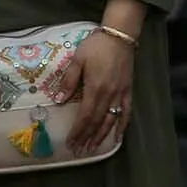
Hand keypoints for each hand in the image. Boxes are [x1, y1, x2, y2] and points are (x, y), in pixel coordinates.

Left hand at [48, 30, 134, 155]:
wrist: (120, 35)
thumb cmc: (96, 46)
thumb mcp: (78, 59)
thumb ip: (69, 81)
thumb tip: (58, 100)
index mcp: (95, 88)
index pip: (85, 116)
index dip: (78, 131)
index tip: (70, 142)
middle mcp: (109, 95)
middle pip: (97, 121)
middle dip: (86, 137)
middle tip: (78, 151)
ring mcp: (120, 94)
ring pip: (111, 120)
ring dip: (101, 136)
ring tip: (92, 148)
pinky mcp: (128, 91)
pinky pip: (126, 112)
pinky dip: (122, 126)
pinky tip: (118, 136)